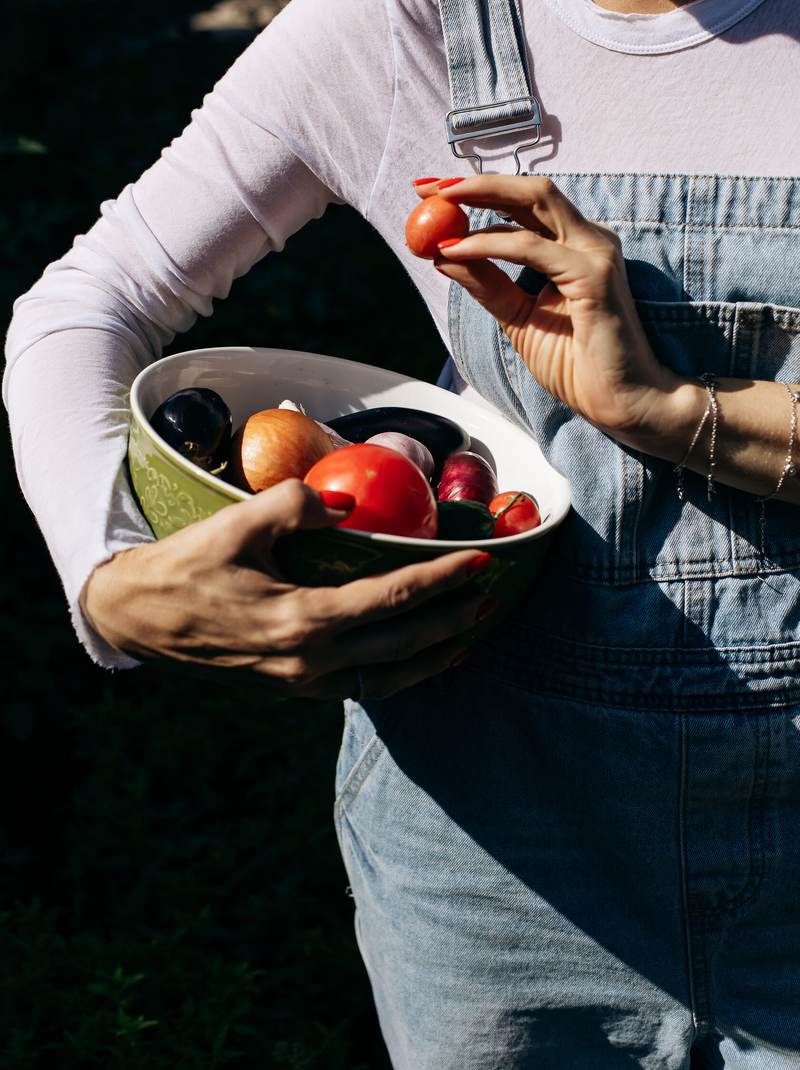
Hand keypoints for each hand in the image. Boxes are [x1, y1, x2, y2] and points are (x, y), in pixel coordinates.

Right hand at [81, 479, 492, 699]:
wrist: (137, 618)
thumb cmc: (186, 566)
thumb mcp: (237, 523)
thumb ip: (296, 504)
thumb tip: (346, 502)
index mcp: (302, 619)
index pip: (392, 599)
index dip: (442, 579)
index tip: (480, 561)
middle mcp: (309, 661)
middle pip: (403, 645)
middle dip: (453, 620)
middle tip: (491, 597)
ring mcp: (299, 683)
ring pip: (386, 678)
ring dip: (433, 657)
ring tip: (468, 636)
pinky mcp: (288, 689)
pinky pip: (359, 687)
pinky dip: (395, 675)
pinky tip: (412, 660)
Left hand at [415, 175, 688, 449]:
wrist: (621, 402)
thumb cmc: (578, 364)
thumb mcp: (518, 319)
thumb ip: (487, 286)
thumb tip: (442, 255)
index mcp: (573, 246)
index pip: (522, 205)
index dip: (477, 192)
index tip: (430, 195)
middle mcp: (587, 240)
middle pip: (529, 189)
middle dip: (475, 183)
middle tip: (428, 189)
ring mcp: (594, 252)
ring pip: (534, 202)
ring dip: (481, 198)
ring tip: (437, 209)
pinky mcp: (593, 274)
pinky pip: (531, 248)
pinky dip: (489, 244)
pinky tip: (456, 251)